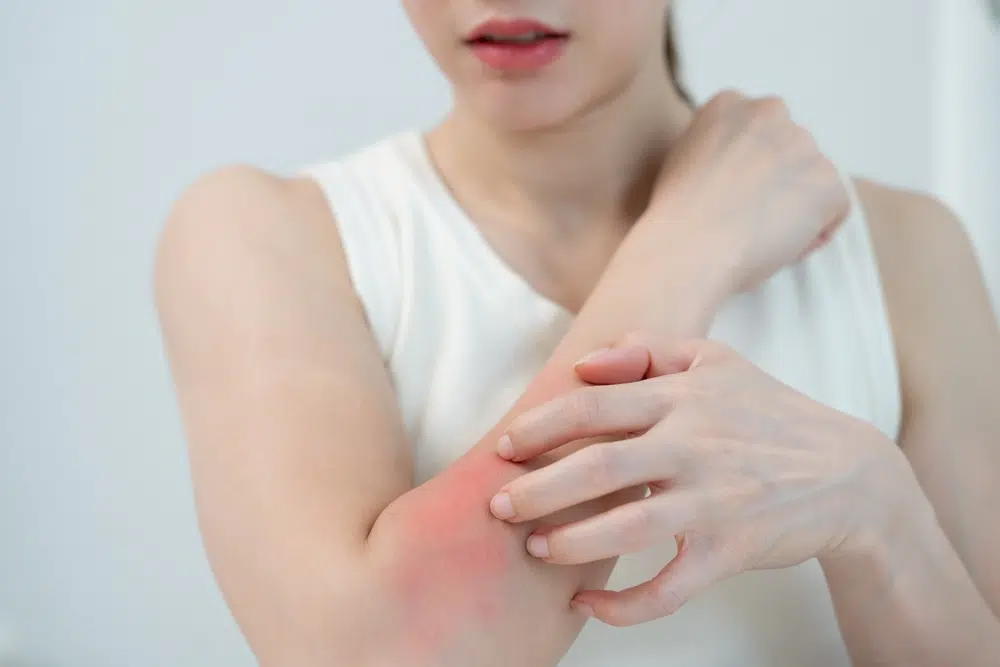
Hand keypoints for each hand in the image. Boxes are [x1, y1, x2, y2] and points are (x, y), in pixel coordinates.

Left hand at [488, 333, 912, 625]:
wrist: (849, 473)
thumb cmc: (769, 412)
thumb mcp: (716, 360)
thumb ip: (648, 349)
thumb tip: (584, 363)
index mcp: (683, 397)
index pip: (595, 405)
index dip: (542, 426)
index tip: (505, 446)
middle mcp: (694, 445)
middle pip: (600, 466)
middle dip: (538, 488)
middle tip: (498, 507)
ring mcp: (714, 501)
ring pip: (629, 528)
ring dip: (572, 542)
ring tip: (535, 549)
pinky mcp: (730, 550)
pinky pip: (670, 587)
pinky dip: (625, 606)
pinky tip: (586, 606)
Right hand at [636, 90, 849, 291]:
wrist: (688, 247)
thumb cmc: (676, 217)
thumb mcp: (682, 160)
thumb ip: (715, 148)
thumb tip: (738, 168)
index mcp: (728, 104)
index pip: (756, 131)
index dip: (748, 167)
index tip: (732, 194)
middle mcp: (770, 113)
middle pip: (788, 150)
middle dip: (777, 181)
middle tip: (748, 218)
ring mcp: (803, 145)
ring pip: (810, 180)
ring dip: (795, 206)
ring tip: (760, 237)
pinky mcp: (828, 182)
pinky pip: (833, 210)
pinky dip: (814, 233)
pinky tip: (779, 248)